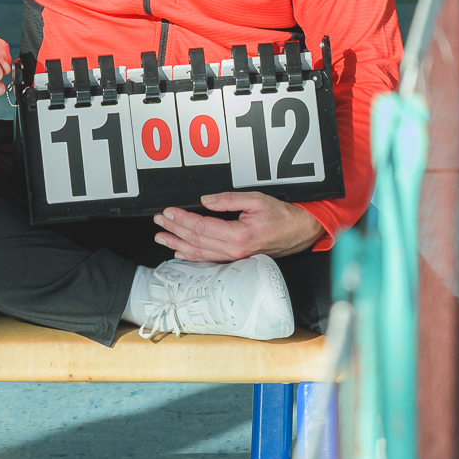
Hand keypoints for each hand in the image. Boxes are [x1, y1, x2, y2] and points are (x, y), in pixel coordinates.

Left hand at [153, 192, 323, 261]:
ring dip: (178, 244)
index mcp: (238, 235)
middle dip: (174, 230)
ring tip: (162, 237)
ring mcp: (235, 257)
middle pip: (196, 240)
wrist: (300, 232)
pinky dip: (192, 255)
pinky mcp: (236, 258)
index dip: (182, 219)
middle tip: (158, 221)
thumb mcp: (256, 199)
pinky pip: (209, 258)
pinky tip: (180, 251)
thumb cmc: (282, 215)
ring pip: (199, 252)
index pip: (201, 227)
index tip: (168, 212)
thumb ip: (228, 200)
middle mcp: (234, 250)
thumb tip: (205, 201)